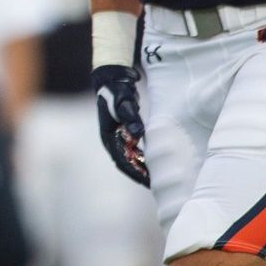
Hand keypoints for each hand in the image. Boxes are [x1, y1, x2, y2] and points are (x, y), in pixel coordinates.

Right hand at [92, 64, 148, 186]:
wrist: (111, 79)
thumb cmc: (117, 91)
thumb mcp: (123, 102)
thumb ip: (130, 117)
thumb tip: (138, 134)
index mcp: (108, 136)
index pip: (122, 161)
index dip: (135, 173)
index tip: (149, 182)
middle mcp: (111, 140)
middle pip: (125, 163)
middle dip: (139, 175)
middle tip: (157, 186)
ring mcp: (116, 137)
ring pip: (129, 158)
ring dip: (141, 167)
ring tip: (157, 178)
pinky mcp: (123, 133)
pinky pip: (132, 151)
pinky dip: (142, 158)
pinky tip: (154, 162)